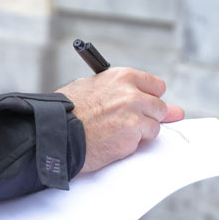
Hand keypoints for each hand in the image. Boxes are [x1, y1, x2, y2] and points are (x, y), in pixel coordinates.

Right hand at [57, 67, 183, 174]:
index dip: (150, 97)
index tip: (146, 104)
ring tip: (116, 131)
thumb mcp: (93, 87)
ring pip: (155, 125)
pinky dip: (134, 143)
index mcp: (122, 77)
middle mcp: (131, 92)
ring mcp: (134, 113)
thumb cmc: (71, 110)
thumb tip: (154, 102)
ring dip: (141, 131)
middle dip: (148, 116)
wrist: (59, 131)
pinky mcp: (133, 133)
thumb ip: (123, 91)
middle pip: (160, 107)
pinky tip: (115, 139)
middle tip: (129, 122)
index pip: (156, 85)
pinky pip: (146, 140)